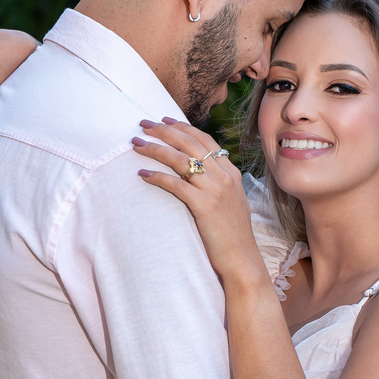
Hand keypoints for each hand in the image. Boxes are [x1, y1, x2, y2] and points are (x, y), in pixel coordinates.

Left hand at [132, 119, 268, 289]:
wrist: (242, 259)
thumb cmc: (231, 233)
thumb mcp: (230, 200)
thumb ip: (217, 181)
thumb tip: (198, 169)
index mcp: (231, 172)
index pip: (204, 140)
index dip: (182, 127)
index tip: (162, 119)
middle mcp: (225, 177)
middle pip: (190, 144)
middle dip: (164, 130)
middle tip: (143, 124)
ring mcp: (216, 191)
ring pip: (181, 160)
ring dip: (156, 149)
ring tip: (137, 144)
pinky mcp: (205, 206)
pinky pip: (177, 185)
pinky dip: (158, 176)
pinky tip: (143, 173)